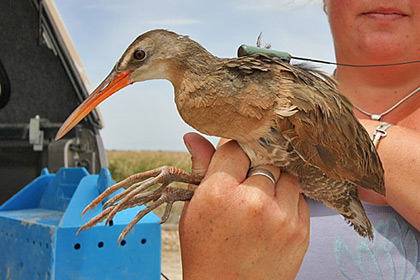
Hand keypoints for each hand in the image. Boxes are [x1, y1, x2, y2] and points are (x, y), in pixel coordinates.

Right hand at [180, 132, 309, 279]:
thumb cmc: (205, 253)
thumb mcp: (193, 210)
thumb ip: (200, 169)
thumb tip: (193, 137)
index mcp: (219, 193)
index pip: (234, 147)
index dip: (232, 152)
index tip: (232, 159)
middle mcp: (253, 201)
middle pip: (264, 158)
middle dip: (254, 165)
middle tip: (245, 183)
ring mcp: (281, 216)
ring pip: (286, 174)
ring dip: (274, 181)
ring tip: (260, 200)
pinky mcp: (301, 231)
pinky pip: (300, 197)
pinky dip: (288, 199)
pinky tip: (272, 214)